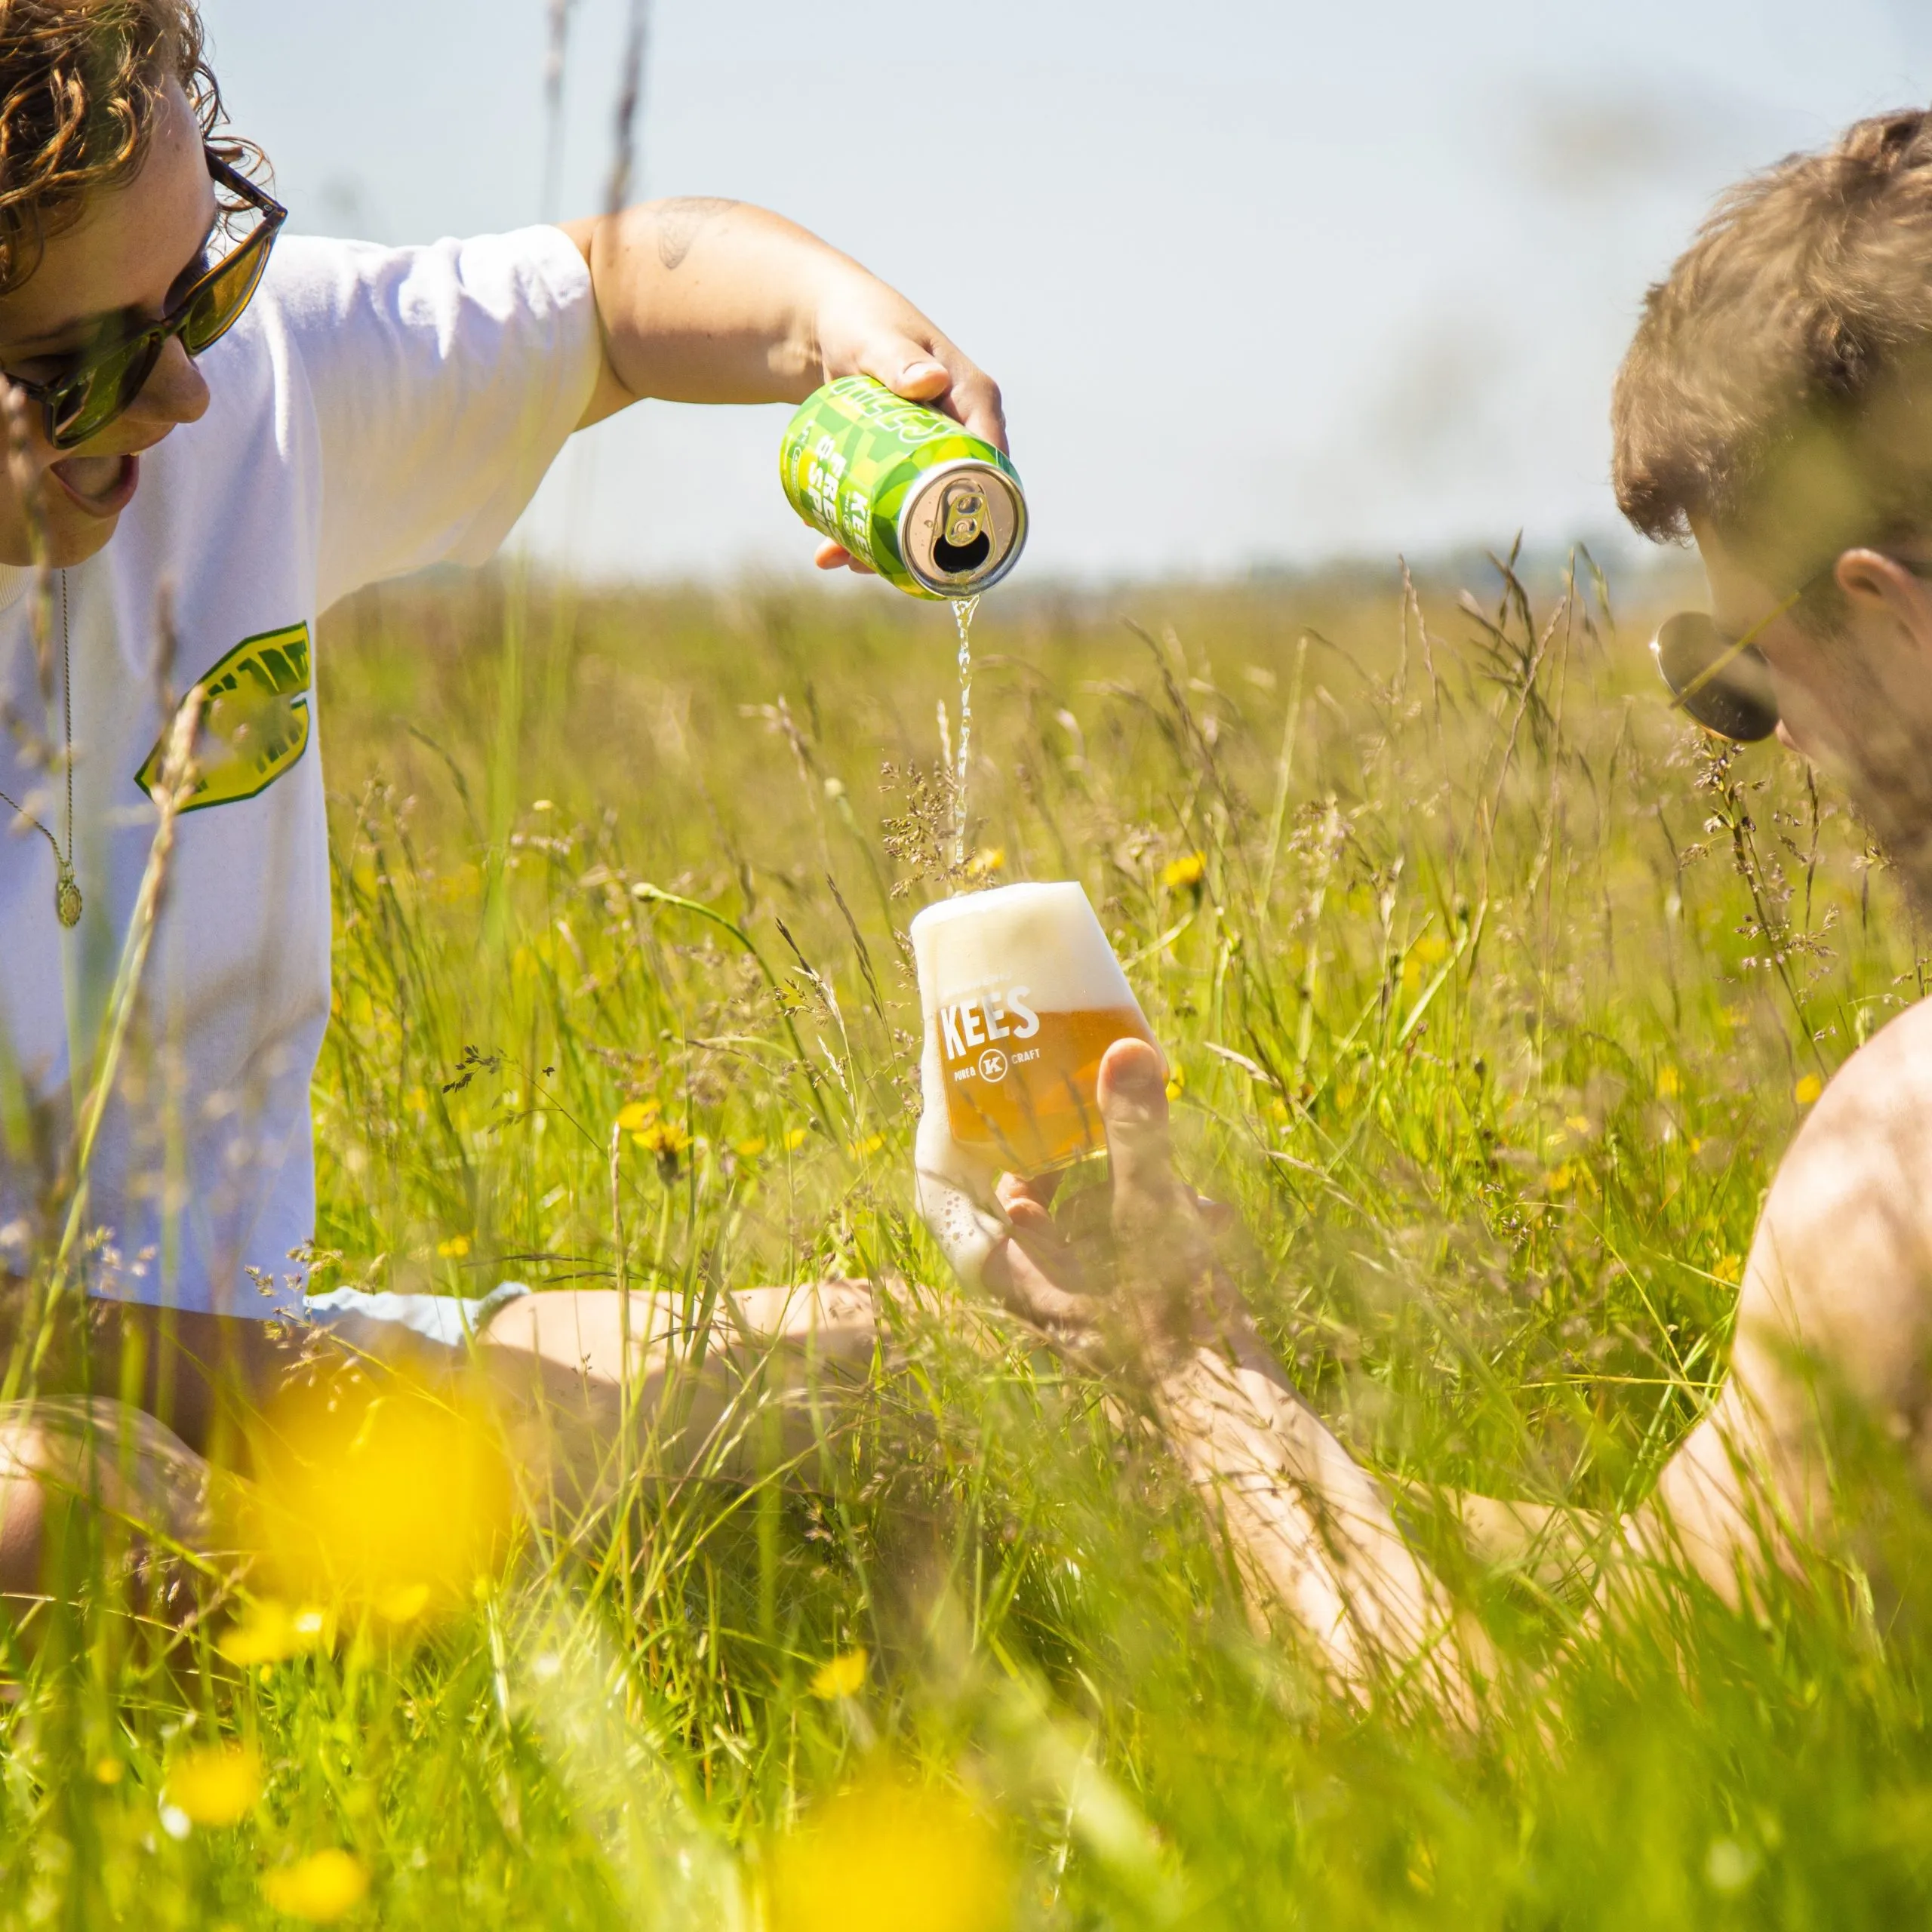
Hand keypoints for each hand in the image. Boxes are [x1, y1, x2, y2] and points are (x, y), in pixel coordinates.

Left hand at [808, 282, 1006, 574]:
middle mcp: (963, 433)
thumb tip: (930, 381)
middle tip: (875, 563)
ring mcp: (934, 454)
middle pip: (957, 501)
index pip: (993, 463)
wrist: (824, 326)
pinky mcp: (905, 467)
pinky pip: (896, 508)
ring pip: (923, 513)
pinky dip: (865, 531)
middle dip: (921, 542)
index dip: (981, 509)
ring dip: (885, 548)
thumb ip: (898, 358)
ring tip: (840, 559)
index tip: (947, 547)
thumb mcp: (876, 339)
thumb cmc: (858, 321)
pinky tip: (831, 547)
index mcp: (975, 402)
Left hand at [917, 1037, 1238, 1370]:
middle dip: (1071, 1150)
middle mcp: (1045, 1286)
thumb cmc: (1171, 1326)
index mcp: (1016, 1271)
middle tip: (1082, 1093)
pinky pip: (1142, 1241)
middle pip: (1034, 1197)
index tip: (979, 1085)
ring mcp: (1096, 1298)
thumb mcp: (1149, 1215)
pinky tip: (1213, 1214)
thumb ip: (1136, 1135)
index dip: (963, 1138)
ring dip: (1138, 1182)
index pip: (959, 1194)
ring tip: (1173, 1170)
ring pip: (1097, 1216)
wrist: (1236, 1417)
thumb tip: (1127, 1048)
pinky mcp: (1144, 1306)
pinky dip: (1172, 1219)